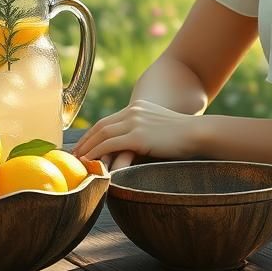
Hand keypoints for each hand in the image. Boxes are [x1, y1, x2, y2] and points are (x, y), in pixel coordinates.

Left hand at [72, 100, 203, 162]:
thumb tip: (138, 146)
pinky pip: (109, 144)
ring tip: (77, 162)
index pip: (108, 121)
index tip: (83, 146)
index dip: (92, 134)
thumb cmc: (184, 136)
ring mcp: (135, 122)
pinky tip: (90, 163)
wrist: (198, 133)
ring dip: (87, 148)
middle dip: (85, 141)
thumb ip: (146, 132)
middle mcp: (134, 111)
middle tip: (73, 155)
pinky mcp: (138, 136)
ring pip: (102, 135)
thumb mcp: (160, 128)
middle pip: (101, 126)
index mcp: (138, 108)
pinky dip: (96, 153)